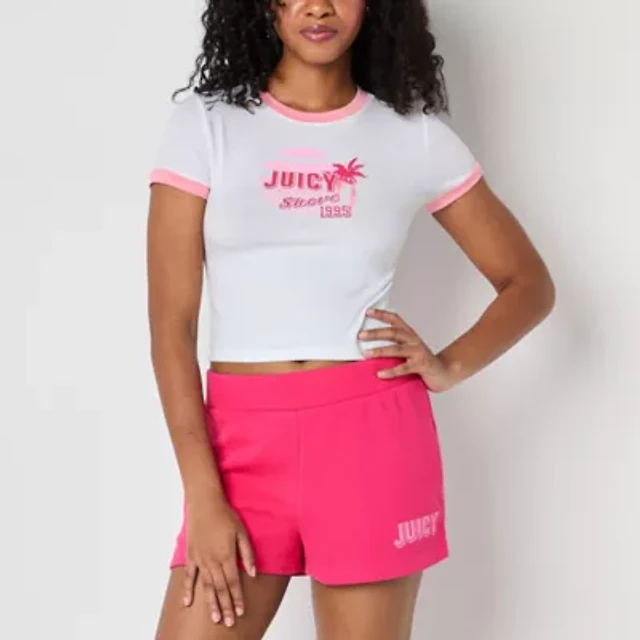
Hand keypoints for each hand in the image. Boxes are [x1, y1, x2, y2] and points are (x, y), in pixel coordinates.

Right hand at [182, 494, 255, 627]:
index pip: (234, 582)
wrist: (205, 504)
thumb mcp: (242, 532)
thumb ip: (247, 553)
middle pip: (220, 588)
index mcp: (227, 555)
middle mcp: (213, 560)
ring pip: (206, 586)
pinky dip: (188, 590)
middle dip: (225, 606)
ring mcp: (200, 559)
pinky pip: (189, 576)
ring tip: (215, 618)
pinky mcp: (191, 556)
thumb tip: (253, 572)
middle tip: (228, 622)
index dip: (237, 598)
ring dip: (211, 603)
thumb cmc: (225, 515)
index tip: (240, 612)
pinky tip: (188, 603)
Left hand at [358, 308, 458, 392]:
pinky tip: (380, 374)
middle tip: (361, 335)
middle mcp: (414, 340)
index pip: (395, 319)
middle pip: (393, 332)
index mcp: (410, 334)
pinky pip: (404, 368)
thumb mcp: (409, 349)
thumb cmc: (422, 361)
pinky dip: (391, 371)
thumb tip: (369, 348)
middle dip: (376, 333)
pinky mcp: (421, 365)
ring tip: (367, 354)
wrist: (445, 371)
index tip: (368, 312)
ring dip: (380, 351)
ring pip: (397, 349)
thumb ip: (394, 346)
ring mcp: (418, 352)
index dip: (382, 314)